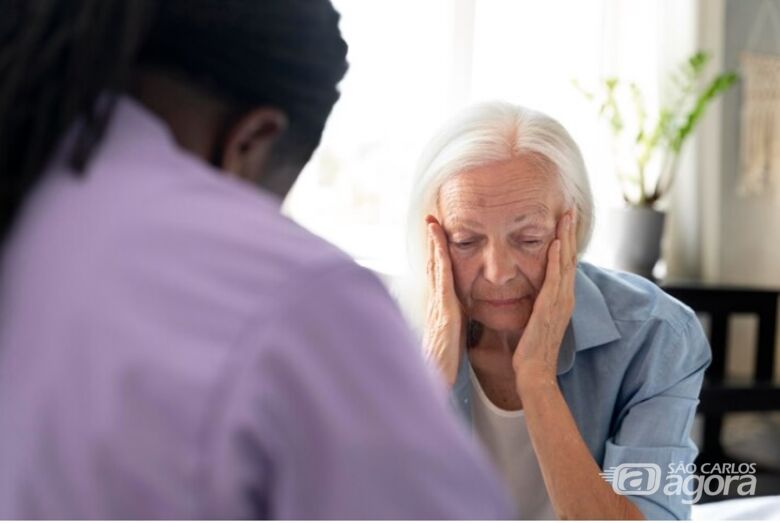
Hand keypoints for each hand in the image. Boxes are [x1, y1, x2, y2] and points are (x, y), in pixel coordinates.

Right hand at [423, 215, 464, 386]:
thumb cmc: (445, 364)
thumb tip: (459, 315)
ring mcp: (438, 305)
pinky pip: (442, 278)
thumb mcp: (452, 338)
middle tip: (431, 219)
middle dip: (432, 243)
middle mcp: (436, 303)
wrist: (438, 381)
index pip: (439, 276)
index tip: (438, 235)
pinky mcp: (444, 310)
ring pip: (435, 267)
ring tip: (432, 222)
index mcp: (442, 309)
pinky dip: (439, 258)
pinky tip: (440, 244)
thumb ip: (455, 323)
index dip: (437, 255)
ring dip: (433, 244)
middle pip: (433, 266)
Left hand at [512, 210, 576, 390]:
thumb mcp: (535, 319)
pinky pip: (554, 280)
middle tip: (569, 209)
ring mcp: (560, 303)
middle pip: (570, 258)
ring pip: (566, 264)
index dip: (566, 241)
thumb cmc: (531, 349)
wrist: (534, 372)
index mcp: (561, 299)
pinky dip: (556, 261)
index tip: (563, 221)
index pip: (565, 264)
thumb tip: (530, 291)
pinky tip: (555, 244)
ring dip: (566, 239)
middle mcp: (565, 298)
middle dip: (570, 233)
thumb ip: (536, 303)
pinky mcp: (549, 309)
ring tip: (566, 216)